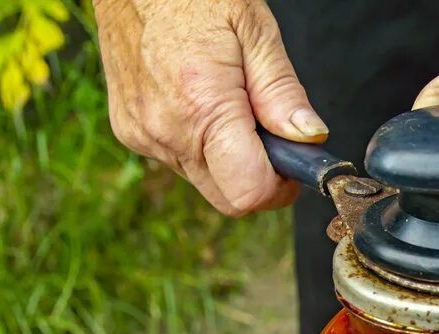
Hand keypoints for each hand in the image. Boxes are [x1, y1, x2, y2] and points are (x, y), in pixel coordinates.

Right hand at [93, 0, 327, 215]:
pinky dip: (200, 144)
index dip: (280, 187)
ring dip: (228, 159)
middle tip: (270, 136)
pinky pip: (178, 160)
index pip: (248, 192)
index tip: (292, 163)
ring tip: (231, 104)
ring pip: (205, 180)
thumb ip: (282, 91)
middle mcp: (166, 132)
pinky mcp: (130, 132)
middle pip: (228, 198)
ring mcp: (143, 136)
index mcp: (202, 108)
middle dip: (258, 178)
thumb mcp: (254, 29)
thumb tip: (309, 138)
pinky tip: (200, 102)